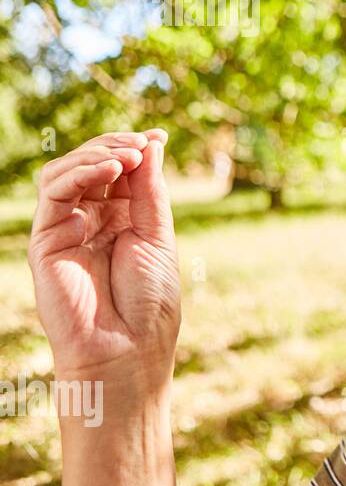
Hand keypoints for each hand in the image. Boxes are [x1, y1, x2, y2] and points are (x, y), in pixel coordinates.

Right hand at [27, 130, 180, 392]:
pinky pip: (55, 193)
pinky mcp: (45, 239)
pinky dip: (81, 172)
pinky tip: (110, 169)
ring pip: (66, 172)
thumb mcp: (157, 236)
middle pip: (91, 165)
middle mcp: (91, 221)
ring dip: (98, 153)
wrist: (128, 350)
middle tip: (143, 142)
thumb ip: (148, 191)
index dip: (135, 148)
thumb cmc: (148, 302)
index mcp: (121, 220)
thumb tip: (150, 144)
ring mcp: (66, 228)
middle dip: (117, 145)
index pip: (120, 171)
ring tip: (128, 154)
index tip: (159, 136)